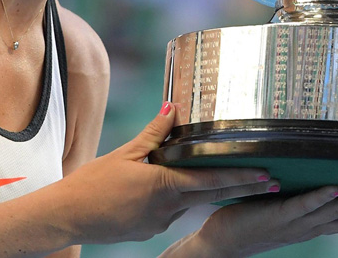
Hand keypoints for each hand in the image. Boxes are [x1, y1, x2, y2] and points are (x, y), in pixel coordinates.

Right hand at [53, 103, 279, 244]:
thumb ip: (153, 133)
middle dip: (243, 188)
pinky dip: (176, 200)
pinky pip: (171, 212)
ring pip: (189, 202)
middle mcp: (167, 208)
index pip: (211, 180)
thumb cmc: (91, 183)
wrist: (66, 217)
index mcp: (164, 185)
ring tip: (220, 177)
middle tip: (272, 183)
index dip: (241, 177)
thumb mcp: (124, 153)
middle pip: (212, 195)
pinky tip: (165, 190)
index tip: (266, 175)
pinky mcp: (149, 231)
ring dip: (202, 191)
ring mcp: (159, 223)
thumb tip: (173, 106)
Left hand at [165, 186, 337, 257]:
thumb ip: (313, 198)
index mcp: (320, 224)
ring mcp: (298, 222)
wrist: (221, 244)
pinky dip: (321, 197)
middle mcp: (316, 226)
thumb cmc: (255, 223)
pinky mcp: (278, 215)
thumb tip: (335, 179)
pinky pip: (303, 205)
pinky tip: (337, 187)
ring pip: (337, 212)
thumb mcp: (292, 210)